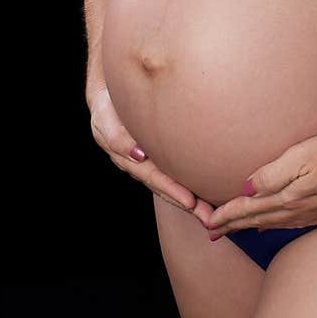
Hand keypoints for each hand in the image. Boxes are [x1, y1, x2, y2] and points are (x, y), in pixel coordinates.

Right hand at [89, 87, 213, 224]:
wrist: (108, 99)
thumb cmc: (107, 109)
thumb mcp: (105, 119)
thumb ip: (118, 138)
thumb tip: (138, 155)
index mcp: (129, 160)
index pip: (154, 178)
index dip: (172, 191)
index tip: (190, 203)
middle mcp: (142, 166)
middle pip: (166, 189)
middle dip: (187, 205)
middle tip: (209, 217)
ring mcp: (151, 163)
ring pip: (172, 184)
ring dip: (192, 200)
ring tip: (211, 213)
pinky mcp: (158, 156)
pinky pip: (174, 172)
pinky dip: (189, 185)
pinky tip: (204, 194)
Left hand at [205, 119, 316, 236]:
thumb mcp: (300, 156)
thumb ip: (271, 174)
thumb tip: (246, 188)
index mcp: (287, 198)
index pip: (249, 208)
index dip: (227, 215)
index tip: (208, 222)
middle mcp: (297, 211)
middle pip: (257, 220)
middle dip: (233, 226)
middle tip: (213, 233)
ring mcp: (312, 213)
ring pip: (273, 224)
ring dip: (251, 227)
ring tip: (237, 232)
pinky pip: (291, 224)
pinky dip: (274, 226)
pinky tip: (272, 226)